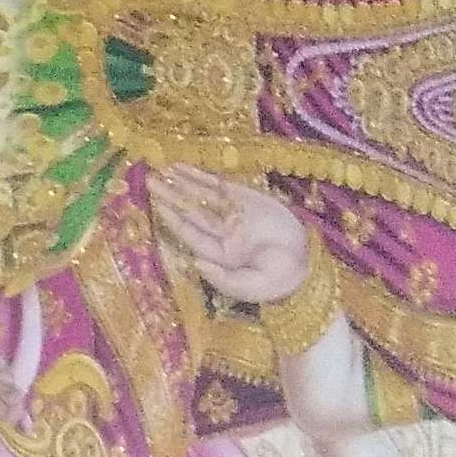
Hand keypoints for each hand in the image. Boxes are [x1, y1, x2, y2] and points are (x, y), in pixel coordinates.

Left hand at [148, 164, 312, 303]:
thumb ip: (222, 279)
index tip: (156, 205)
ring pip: (203, 196)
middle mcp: (221, 232)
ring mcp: (235, 214)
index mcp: (216, 253)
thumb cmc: (277, 281)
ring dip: (183, 183)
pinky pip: (222, 186)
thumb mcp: (248, 287)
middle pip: (191, 211)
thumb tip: (195, 263)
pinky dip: (204, 177)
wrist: (306, 266)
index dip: (173, 219)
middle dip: (171, 196)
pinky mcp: (250, 199)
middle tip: (149, 180)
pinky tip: (188, 169)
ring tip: (163, 169)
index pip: (190, 233)